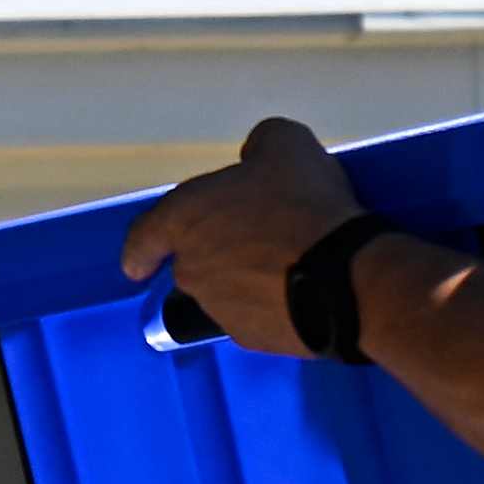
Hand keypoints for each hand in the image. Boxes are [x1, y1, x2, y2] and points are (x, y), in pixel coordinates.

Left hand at [120, 116, 372, 355]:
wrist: (347, 279)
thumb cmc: (304, 205)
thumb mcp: (286, 144)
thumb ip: (259, 144)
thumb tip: (254, 159)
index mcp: (185, 219)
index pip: (146, 236)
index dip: (142, 248)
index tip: (136, 266)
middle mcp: (192, 269)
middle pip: (194, 263)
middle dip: (219, 253)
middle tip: (262, 237)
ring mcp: (219, 310)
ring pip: (225, 292)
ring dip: (246, 279)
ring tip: (293, 262)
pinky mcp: (252, 339)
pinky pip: (256, 317)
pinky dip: (272, 305)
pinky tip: (305, 290)